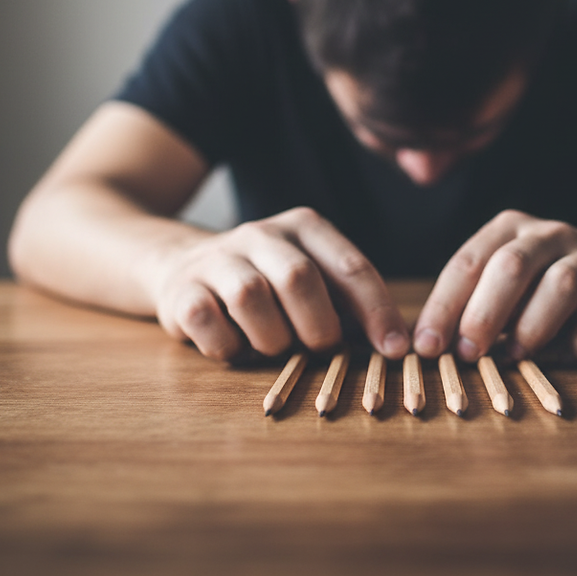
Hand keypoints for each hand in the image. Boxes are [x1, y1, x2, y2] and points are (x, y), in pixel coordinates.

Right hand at [150, 206, 410, 361]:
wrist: (180, 265)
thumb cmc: (266, 282)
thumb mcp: (310, 278)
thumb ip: (346, 302)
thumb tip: (394, 344)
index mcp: (304, 227)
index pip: (350, 266)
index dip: (377, 310)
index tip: (396, 349)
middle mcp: (261, 234)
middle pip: (300, 277)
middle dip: (318, 326)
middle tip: (320, 348)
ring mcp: (217, 258)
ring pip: (252, 297)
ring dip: (271, 339)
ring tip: (272, 347)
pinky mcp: (181, 289)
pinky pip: (208, 321)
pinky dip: (227, 346)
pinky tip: (234, 346)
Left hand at [413, 210, 576, 360]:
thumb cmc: (550, 282)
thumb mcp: (509, 283)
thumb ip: (474, 305)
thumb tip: (430, 346)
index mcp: (511, 229)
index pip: (469, 262)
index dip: (443, 306)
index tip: (427, 346)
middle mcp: (550, 235)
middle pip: (512, 266)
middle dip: (484, 313)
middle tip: (468, 353)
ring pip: (561, 284)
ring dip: (533, 326)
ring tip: (515, 356)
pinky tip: (567, 356)